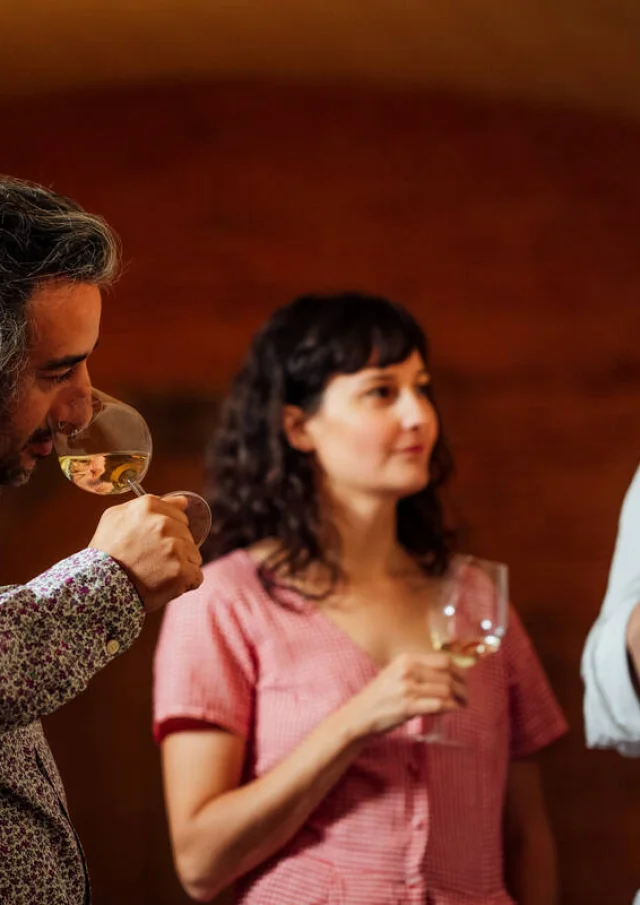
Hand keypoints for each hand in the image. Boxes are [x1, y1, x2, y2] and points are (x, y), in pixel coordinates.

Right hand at [88, 495, 203, 612]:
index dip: (168, 531)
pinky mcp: (181, 572)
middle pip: (187, 535)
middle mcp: (164, 524)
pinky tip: (167, 585)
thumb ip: (150, 503)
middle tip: (152, 560)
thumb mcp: (116, 517)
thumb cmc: (105, 552)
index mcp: (149, 506)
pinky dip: (185, 583)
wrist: (98, 587)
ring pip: (193, 555)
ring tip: (157, 573)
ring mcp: (174, 548)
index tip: (154, 543)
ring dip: (181, 565)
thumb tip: (183, 501)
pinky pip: (196, 576)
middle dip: (175, 548)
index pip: (179, 515)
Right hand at [338, 651, 466, 739]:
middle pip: (448, 674)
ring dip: (459, 698)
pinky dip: (450, 708)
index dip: (459, 670)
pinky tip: (452, 710)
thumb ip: (419, 669)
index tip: (464, 679)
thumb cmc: (381, 695)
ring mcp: (407, 688)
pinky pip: (439, 705)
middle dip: (463, 686)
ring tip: (462, 704)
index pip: (443, 659)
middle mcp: (407, 670)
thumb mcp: (397, 672)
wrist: (360, 714)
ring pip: (446, 690)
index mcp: (406, 658)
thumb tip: (449, 672)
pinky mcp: (408, 706)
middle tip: (466, 695)